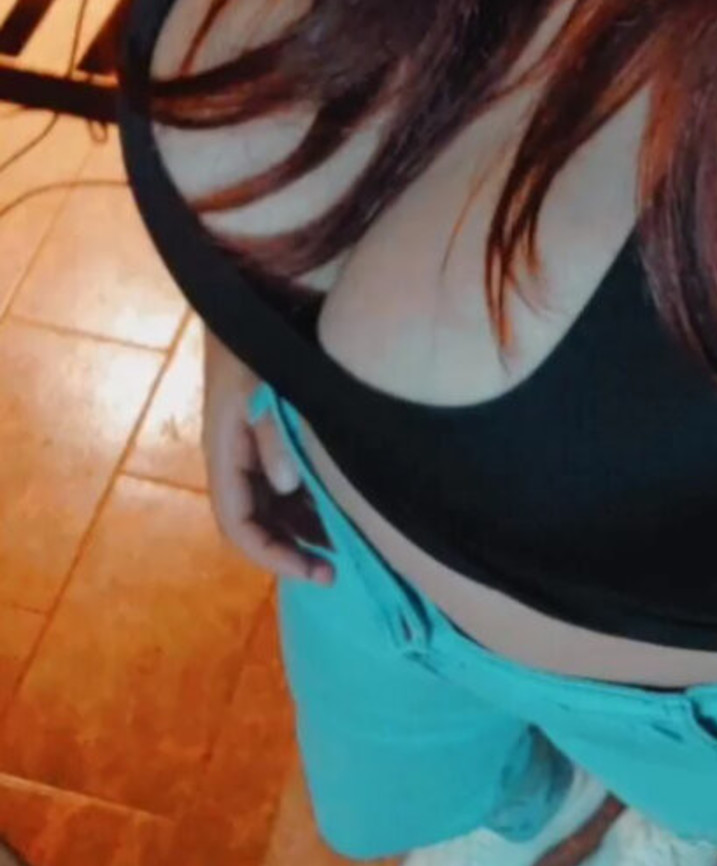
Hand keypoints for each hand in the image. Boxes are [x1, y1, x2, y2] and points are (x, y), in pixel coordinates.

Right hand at [201, 328, 333, 584]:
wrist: (252, 295)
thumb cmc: (254, 339)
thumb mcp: (263, 383)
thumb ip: (274, 434)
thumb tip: (289, 484)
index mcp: (224, 451)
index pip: (238, 524)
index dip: (272, 554)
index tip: (315, 571)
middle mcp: (234, 457)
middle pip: (256, 522)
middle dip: (291, 549)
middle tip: (338, 569)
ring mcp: (251, 446)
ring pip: (273, 505)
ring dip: (302, 529)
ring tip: (344, 546)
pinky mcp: (268, 432)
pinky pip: (285, 481)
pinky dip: (308, 501)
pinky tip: (339, 508)